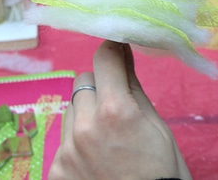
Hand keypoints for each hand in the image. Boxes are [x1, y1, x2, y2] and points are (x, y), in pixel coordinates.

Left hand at [48, 41, 190, 179]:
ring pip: (70, 111)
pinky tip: (95, 161)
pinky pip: (64, 142)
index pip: (104, 58)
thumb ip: (134, 89)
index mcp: (116, 111)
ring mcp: (66, 151)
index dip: (112, 50)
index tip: (117, 50)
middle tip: (116, 104)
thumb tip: (124, 55)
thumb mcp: (157, 128)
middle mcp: (85, 126)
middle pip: (82, 82)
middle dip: (99, 86)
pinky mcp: (55, 171)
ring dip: (85, 114)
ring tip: (106, 139)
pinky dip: (77, 144)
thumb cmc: (162, 172)